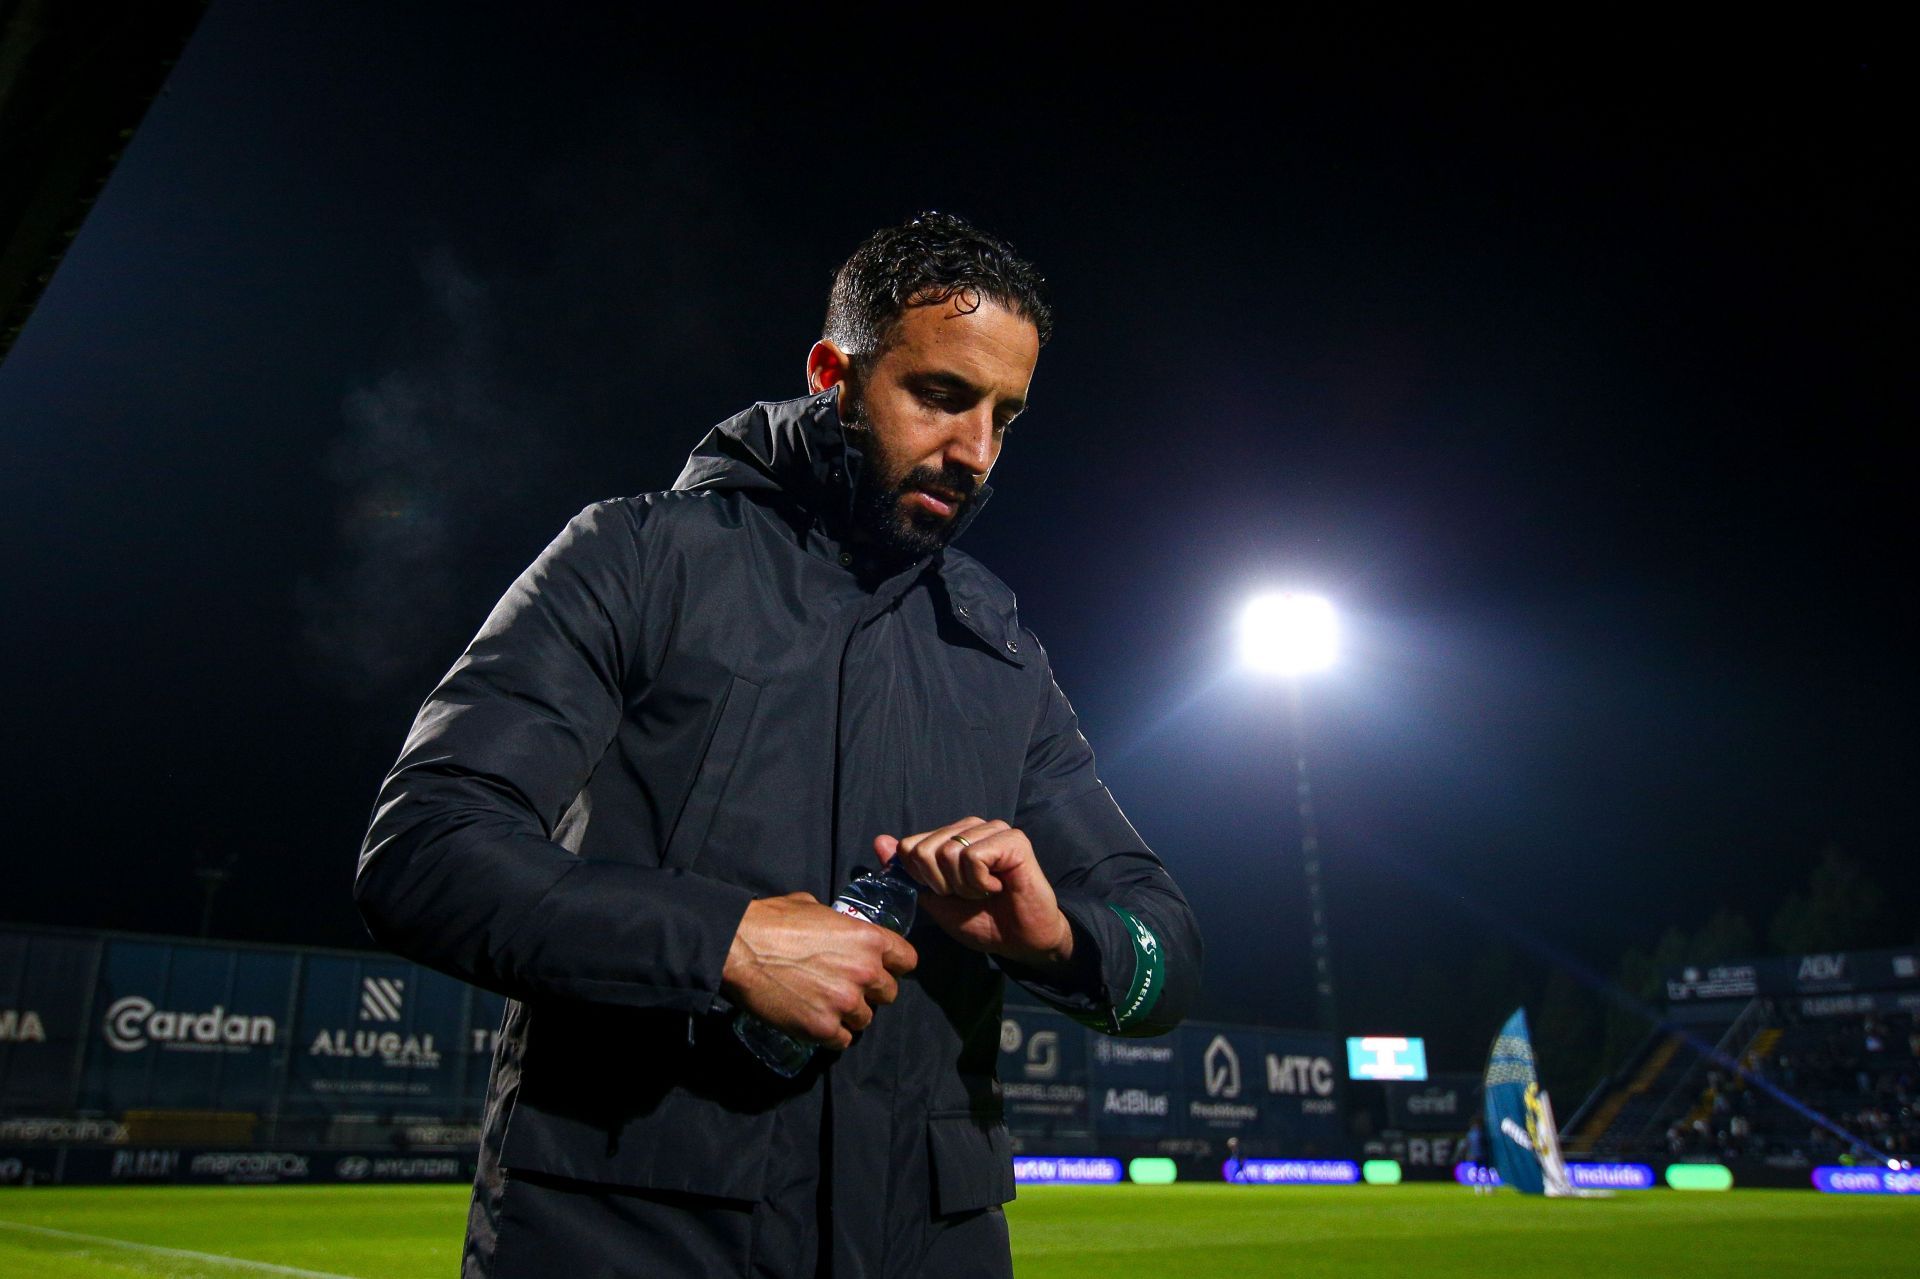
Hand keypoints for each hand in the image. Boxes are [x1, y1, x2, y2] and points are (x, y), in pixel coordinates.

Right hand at [721, 892, 917, 1048]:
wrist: (740, 948)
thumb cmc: (773, 921)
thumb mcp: (814, 908)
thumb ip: (838, 924)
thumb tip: (837, 930)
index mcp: (868, 938)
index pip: (907, 960)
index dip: (894, 966)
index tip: (882, 969)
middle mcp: (864, 971)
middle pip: (888, 993)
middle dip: (870, 992)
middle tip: (845, 988)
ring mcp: (845, 1002)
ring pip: (865, 1019)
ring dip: (849, 1014)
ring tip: (824, 1005)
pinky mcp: (823, 1028)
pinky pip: (842, 1040)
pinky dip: (831, 1034)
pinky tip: (815, 1021)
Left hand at [876, 818, 1073, 968]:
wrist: (1022, 941)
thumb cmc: (982, 921)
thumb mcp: (936, 900)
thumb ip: (910, 872)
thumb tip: (880, 841)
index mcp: (951, 837)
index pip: (909, 846)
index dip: (922, 879)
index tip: (947, 893)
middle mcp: (971, 826)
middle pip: (925, 850)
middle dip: (942, 885)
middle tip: (969, 895)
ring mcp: (994, 829)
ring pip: (948, 853)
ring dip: (964, 886)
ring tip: (985, 892)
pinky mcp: (1014, 840)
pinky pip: (973, 857)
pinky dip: (980, 882)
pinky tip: (998, 887)